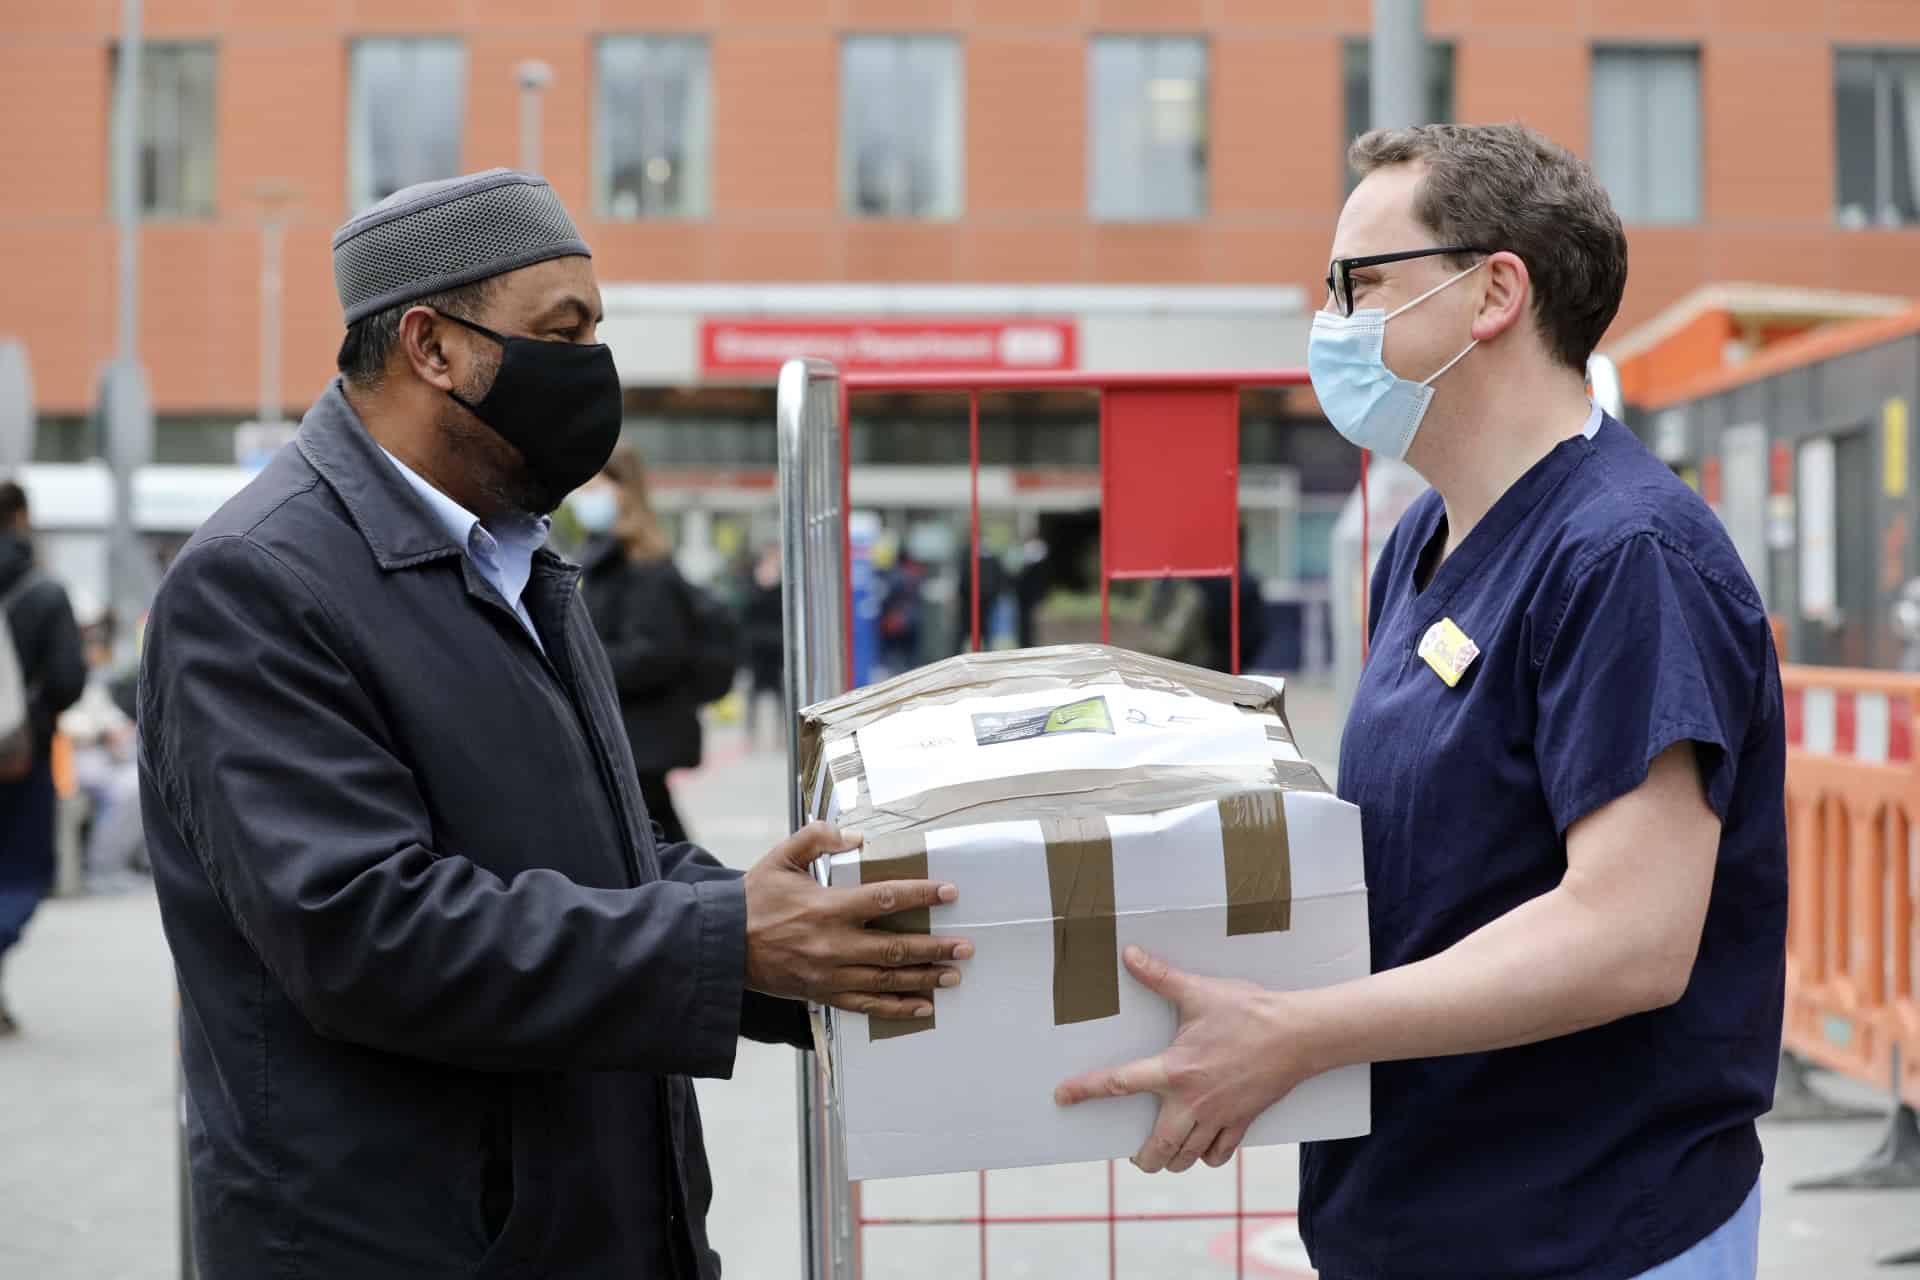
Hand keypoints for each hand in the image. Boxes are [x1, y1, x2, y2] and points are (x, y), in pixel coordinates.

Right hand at [743, 821, 972, 1020]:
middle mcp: (834, 945)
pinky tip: (922, 1006)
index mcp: (828, 908)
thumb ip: (818, 838)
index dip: (921, 895)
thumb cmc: (754, 898)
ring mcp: (830, 974)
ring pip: (887, 980)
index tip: (949, 892)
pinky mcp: (823, 993)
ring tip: (953, 974)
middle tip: (966, 946)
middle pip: (896, 948)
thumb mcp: (781, 857)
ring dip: (924, 978)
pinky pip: (866, 1006)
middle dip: (936, 947)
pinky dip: (896, 1008)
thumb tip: (857, 838)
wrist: (722, 944)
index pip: (885, 900)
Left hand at [1054, 947, 1309, 1172]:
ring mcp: (1219, 1116)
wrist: (1299, 1034)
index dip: (1086, 1090)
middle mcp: (1193, 1101)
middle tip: (1133, 1152)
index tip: (1062, 1097)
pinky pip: (1220, 1154)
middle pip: (1158, 1146)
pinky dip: (1207, 1155)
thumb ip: (1160, 976)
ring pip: (1187, 1156)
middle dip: (1142, 1156)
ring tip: (1163, 1153)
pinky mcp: (1243, 1122)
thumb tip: (1129, 954)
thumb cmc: (1249, 1011)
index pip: (1120, 1083)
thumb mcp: (1200, 991)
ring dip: (1172, 1159)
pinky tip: (1202, 1146)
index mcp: (1176, 1069)